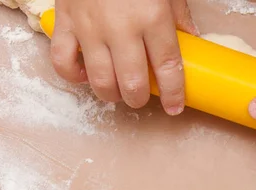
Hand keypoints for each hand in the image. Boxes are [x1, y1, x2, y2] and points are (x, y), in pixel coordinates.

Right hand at [51, 0, 197, 114]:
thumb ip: (179, 15)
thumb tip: (192, 41)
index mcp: (152, 17)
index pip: (168, 68)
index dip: (173, 94)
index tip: (174, 107)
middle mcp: (121, 28)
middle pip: (132, 83)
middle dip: (139, 98)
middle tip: (142, 95)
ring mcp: (90, 28)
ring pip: (100, 81)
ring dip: (112, 94)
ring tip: (117, 89)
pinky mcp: (65, 23)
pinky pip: (63, 63)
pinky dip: (74, 76)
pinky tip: (86, 74)